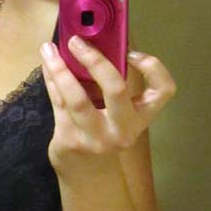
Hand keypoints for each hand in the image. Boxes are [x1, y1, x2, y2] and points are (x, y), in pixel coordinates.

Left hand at [39, 36, 176, 167]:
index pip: (163, 91)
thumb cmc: (104, 130)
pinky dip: (51, 81)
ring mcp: (96, 138)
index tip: (132, 53)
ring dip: (60, 70)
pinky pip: (58, 104)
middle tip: (77, 41)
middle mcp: (123, 129)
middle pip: (116, 89)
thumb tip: (93, 38)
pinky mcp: (70, 141)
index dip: (153, 68)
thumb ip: (110, 81)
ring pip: (76, 98)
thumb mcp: (117, 110)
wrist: (87, 172)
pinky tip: (47, 66)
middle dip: (95, 61)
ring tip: (48, 49)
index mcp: (141, 117)